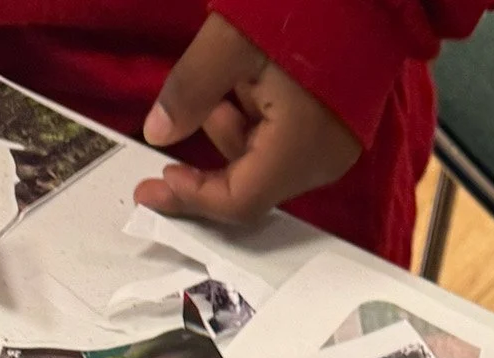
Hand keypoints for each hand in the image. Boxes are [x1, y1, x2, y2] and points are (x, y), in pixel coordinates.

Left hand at [135, 14, 360, 226]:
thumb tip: (157, 134)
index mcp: (298, 150)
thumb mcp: (230, 42)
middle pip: (251, 184)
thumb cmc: (306, 11)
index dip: (193, 197)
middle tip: (199, 98)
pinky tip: (257, 81)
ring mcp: (332, 152)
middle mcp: (319, 165)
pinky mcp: (336, 135)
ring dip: (236, 128)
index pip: (238, 201)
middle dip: (215, 146)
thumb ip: (189, 91)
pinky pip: (284, 146)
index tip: (157, 182)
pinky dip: (259, 123)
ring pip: (265, 162)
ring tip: (236, 75)